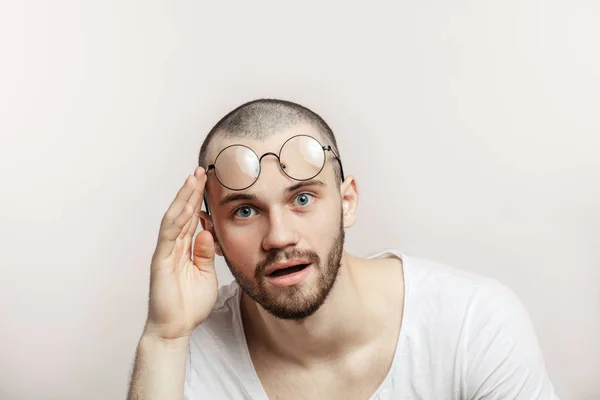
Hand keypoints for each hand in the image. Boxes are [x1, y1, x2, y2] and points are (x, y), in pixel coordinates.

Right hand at [144, 167, 217, 339]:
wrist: (176, 328)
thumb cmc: (190, 304)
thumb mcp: (206, 274)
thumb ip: (205, 253)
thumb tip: (207, 232)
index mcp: (185, 249)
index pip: (192, 218)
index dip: (199, 200)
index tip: (209, 182)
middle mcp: (173, 246)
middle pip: (183, 213)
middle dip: (191, 191)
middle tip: (201, 171)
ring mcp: (165, 252)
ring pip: (174, 218)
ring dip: (183, 198)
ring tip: (192, 179)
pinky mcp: (160, 261)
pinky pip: (168, 236)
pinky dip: (176, 219)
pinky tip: (185, 205)